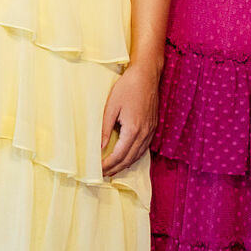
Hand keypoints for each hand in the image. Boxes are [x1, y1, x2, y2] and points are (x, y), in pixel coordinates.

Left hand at [100, 61, 159, 178]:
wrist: (147, 75)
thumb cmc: (127, 87)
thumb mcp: (111, 106)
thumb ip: (105, 128)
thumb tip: (99, 147)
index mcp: (134, 130)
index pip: (119, 155)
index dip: (108, 165)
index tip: (97, 171)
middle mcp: (145, 134)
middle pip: (129, 159)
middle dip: (115, 169)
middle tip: (102, 175)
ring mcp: (150, 131)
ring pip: (137, 156)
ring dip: (125, 165)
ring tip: (112, 170)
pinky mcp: (152, 127)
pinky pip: (143, 148)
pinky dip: (133, 157)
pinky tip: (126, 158)